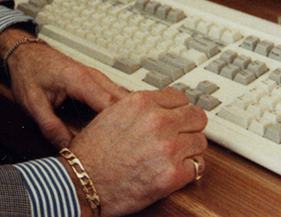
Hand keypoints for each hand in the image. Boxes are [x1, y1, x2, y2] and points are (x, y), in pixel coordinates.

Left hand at [0, 30, 127, 147]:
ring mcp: (97, 77)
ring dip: (127, 116)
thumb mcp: (33, 103)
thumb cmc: (28, 73)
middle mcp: (93, 76)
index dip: (118, 127)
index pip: (110, 105)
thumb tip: (68, 149)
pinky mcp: (96, 81)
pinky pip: (116, 96)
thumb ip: (50, 127)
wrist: (24, 53)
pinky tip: (119, 127)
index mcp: (79, 80)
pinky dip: (121, 110)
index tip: (121, 146)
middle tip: (130, 147)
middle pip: (124, 101)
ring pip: (123, 97)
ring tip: (129, 140)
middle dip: (129, 123)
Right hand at [67, 87, 207, 216]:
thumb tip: (158, 109)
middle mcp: (157, 121)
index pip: (180, 97)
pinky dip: (188, 171)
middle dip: (189, 127)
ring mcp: (168, 147)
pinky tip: (173, 172)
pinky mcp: (173, 174)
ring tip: (174, 157)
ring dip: (189, 150)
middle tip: (181, 137)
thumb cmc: (90, 153)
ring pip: (200, 142)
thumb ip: (139, 109)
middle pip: (197, 117)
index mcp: (141, 103)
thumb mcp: (111, 114)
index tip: (178, 117)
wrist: (80, 182)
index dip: (179, 110)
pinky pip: (197, 167)